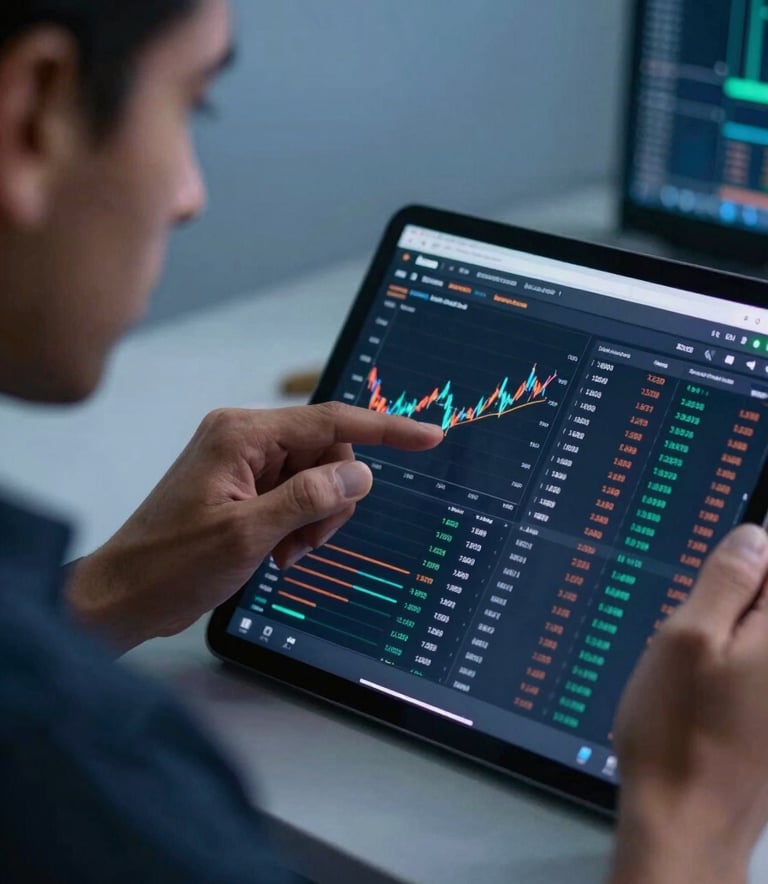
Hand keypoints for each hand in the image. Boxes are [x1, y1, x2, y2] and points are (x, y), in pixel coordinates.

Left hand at [65, 403, 442, 653]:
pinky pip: (296, 496)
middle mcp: (244, 439)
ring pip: (317, 479)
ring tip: (284, 552)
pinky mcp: (242, 488)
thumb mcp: (248, 534)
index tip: (429, 438)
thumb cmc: (171, 564)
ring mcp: (243, 464)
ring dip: (314, 519)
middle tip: (304, 540)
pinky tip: (276, 553)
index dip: (385, 430)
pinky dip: (298, 526)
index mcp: (242, 435)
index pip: (331, 421)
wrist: (124, 596)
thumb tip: (361, 475)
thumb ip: (309, 498)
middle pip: (328, 454)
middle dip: (330, 499)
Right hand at [609, 524, 767, 883]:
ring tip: (693, 667)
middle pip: (766, 603)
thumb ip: (726, 580)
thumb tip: (755, 538)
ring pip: (758, 634)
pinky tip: (704, 692)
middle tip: (695, 631)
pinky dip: (731, 665)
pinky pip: (756, 666)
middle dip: (734, 600)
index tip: (711, 587)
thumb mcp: (686, 638)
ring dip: (728, 633)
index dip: (744, 560)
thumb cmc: (678, 729)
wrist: (687, 820)